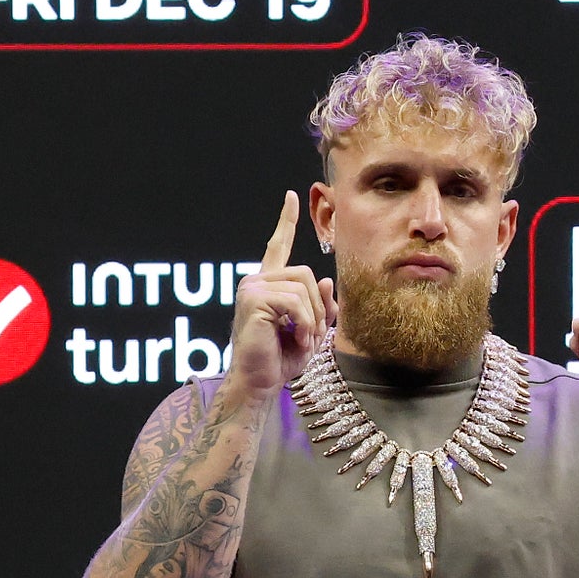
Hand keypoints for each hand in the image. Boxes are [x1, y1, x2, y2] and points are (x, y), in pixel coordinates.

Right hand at [226, 191, 337, 394]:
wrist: (260, 381)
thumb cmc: (282, 359)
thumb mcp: (312, 330)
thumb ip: (321, 305)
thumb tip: (326, 280)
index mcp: (269, 285)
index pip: (278, 247)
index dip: (286, 221)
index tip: (292, 196)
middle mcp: (256, 280)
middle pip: (308, 274)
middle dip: (318, 307)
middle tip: (308, 334)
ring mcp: (252, 287)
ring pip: (304, 287)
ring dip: (311, 318)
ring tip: (300, 338)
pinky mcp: (253, 298)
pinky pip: (296, 301)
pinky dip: (304, 322)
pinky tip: (294, 337)